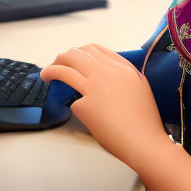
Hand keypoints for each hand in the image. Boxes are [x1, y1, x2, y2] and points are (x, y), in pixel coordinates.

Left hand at [41, 43, 168, 171]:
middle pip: (76, 54)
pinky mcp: (85, 104)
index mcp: (122, 67)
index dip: (80, 52)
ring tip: (46, 75)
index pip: (94, 49)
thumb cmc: (144, 119)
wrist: (143, 141)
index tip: (73, 58)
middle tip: (55, 65)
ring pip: (64, 68)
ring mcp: (94, 87)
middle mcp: (106, 72)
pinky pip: (70, 97)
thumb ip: (124, 72)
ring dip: (51, 70)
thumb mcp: (140, 85)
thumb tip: (106, 69)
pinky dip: (69, 100)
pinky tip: (71, 107)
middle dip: (61, 57)